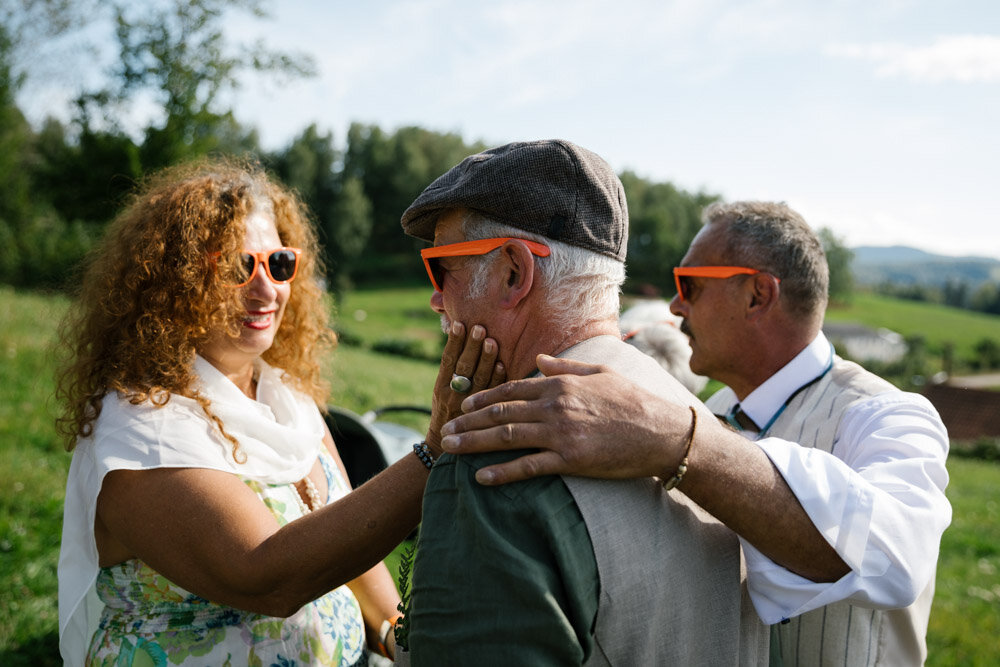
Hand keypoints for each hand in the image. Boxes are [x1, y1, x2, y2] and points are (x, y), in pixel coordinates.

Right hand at [425, 321, 504, 455]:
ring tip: (492, 341)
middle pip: (463, 368)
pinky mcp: (481, 415)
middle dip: (472, 347)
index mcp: (440, 387)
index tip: (460, 324)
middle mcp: (452, 395)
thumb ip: (452, 369)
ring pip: (477, 380)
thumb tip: (462, 336)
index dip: (454, 342)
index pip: (447, 360)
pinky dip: (497, 379)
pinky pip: (490, 395)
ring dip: (486, 360)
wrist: (444, 447)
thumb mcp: (441, 391)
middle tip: (480, 328)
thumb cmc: (446, 412)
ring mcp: (467, 406)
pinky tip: (503, 365)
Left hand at [439, 354, 695, 483]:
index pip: (512, 390)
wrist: (661, 432)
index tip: (463, 405)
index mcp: (559, 384)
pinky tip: (481, 477)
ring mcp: (560, 433)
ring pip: (506, 437)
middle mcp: (554, 406)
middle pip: (500, 413)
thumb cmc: (633, 401)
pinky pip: (528, 466)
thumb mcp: (599, 374)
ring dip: (474, 443)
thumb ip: (565, 367)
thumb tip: (539, 360)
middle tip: (444, 431)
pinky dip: (502, 472)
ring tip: (450, 449)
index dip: (484, 398)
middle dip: (468, 422)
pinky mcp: (570, 460)